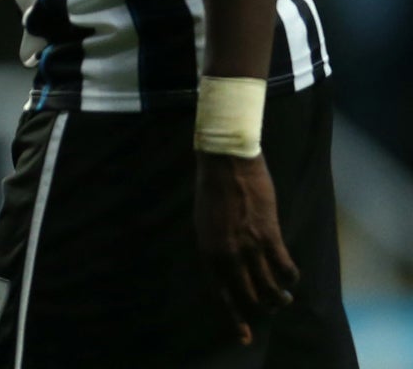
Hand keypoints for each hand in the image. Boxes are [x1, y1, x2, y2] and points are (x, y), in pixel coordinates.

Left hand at [196, 152, 297, 345]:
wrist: (225, 161)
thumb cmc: (213, 188)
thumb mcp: (204, 221)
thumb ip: (215, 247)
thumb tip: (227, 268)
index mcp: (206, 250)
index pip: (219, 294)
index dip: (233, 317)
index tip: (244, 336)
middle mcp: (226, 253)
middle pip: (246, 296)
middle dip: (260, 309)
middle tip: (271, 310)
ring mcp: (248, 245)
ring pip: (269, 287)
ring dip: (279, 298)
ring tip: (284, 299)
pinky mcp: (269, 235)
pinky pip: (285, 268)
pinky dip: (291, 277)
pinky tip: (292, 278)